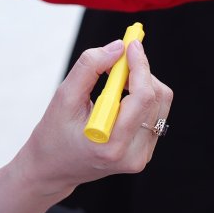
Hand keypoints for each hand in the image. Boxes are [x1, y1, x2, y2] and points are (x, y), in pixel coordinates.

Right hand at [0, 41, 171, 212]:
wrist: (53, 168)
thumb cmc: (54, 134)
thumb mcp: (63, 97)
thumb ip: (90, 68)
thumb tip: (117, 47)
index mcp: (111, 145)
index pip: (142, 98)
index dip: (140, 66)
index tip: (131, 43)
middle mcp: (133, 154)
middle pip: (157, 98)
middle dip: (141, 70)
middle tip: (121, 57)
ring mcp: (142, 156)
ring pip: (160, 104)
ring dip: (142, 82)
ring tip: (116, 80)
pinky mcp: (145, 152)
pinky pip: (155, 114)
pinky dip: (142, 97)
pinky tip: (120, 97)